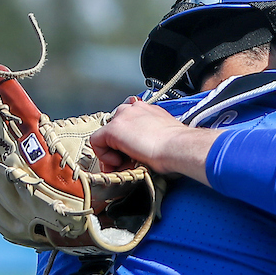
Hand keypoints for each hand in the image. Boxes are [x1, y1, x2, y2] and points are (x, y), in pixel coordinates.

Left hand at [90, 98, 219, 183]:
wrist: (178, 147)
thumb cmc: (178, 147)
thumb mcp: (164, 138)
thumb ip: (150, 140)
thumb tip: (139, 155)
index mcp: (148, 110)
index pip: (129, 123)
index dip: (127, 142)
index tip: (133, 155)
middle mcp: (133, 109)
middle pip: (115, 128)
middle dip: (118, 148)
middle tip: (126, 164)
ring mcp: (122, 117)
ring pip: (105, 135)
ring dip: (111, 152)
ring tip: (123, 165)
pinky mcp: (113, 129)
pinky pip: (96, 142)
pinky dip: (104, 155)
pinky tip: (118, 162)